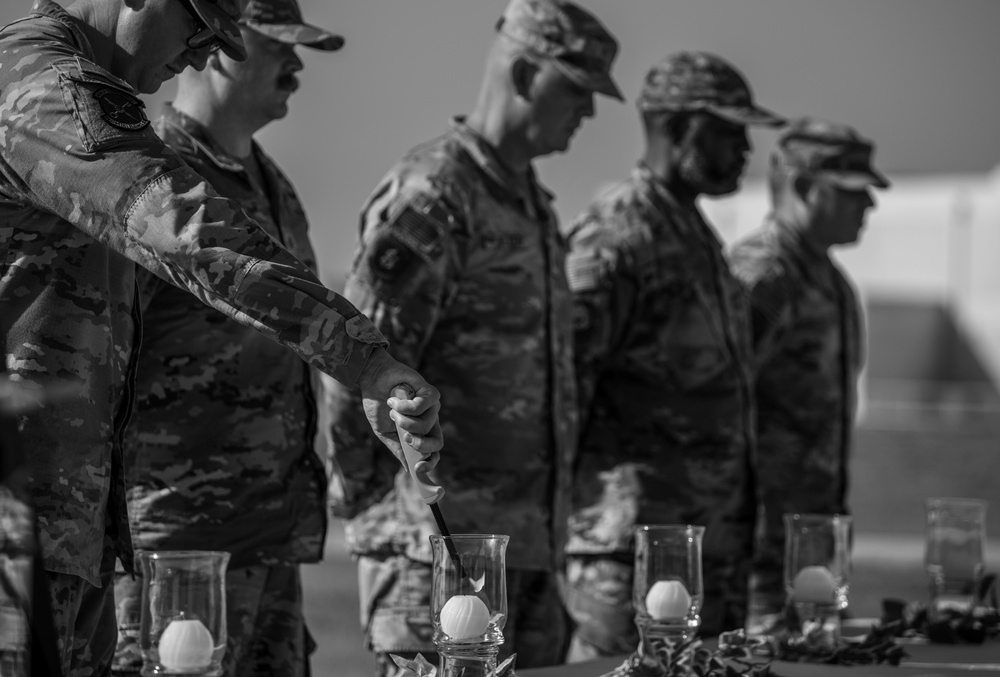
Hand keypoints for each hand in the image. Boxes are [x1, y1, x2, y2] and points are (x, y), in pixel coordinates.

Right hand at [358, 347, 442, 471]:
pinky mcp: (430, 392)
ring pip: (426, 425)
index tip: (418, 468)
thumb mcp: (385, 432)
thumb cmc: (378, 405)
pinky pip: (422, 407)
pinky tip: (395, 400)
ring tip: (392, 410)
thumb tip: (410, 469)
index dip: (430, 463)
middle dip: (421, 445)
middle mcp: (430, 420)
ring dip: (404, 420)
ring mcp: (432, 407)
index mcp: (420, 432)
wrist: (372, 380)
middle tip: (405, 437)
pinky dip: (405, 406)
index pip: (434, 451)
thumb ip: (398, 449)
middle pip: (438, 442)